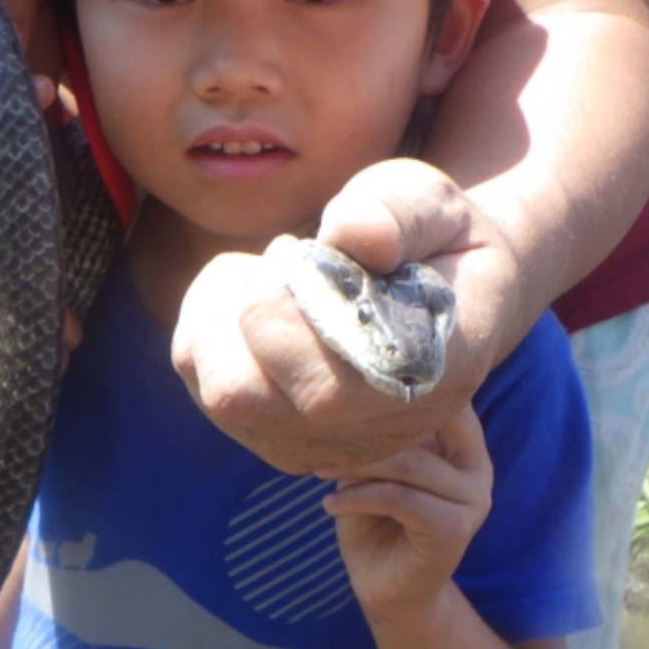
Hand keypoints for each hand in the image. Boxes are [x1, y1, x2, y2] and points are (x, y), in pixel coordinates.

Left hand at [171, 160, 517, 475]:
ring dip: (223, 315)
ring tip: (273, 277)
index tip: (304, 250)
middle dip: (241, 306)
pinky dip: (212, 327)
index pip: (322, 388)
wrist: (445, 289)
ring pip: (216, 391)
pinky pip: (203, 381)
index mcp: (427, 378)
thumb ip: (398, 212)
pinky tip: (259, 300)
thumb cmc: (435, 239)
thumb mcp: (432, 203)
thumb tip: (355, 236)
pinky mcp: (279, 436)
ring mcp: (322, 445)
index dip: (283, 309)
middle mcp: (373, 432)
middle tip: (285, 258)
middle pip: (242, 395)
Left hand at [322, 405, 492, 622]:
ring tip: (319, 469)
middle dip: (373, 426)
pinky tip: (330, 505)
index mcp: (465, 446)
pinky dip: (359, 498)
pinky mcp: (455, 529)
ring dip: (357, 465)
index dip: (405, 387)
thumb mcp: (371, 471)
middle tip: (325, 431)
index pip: (446, 399)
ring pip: (410, 464)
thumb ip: (377, 438)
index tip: (353, 383)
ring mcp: (473, 500)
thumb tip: (349, 401)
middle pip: (427, 425)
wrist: (385, 589)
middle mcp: (477, 468)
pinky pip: (400, 498)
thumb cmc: (374, 523)